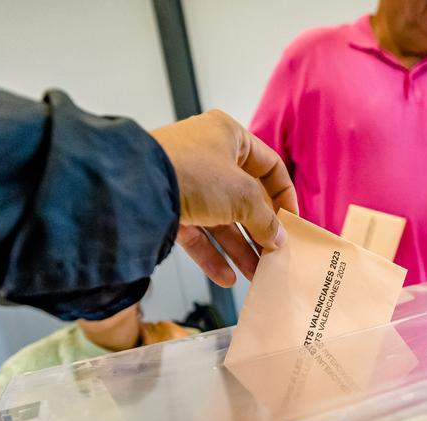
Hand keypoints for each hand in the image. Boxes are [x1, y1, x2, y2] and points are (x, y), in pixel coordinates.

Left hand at [150, 110, 297, 286]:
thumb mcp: (243, 195)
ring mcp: (186, 182)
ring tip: (256, 275)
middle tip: (274, 255)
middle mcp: (207, 155)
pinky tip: (227, 278)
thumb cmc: (194, 174)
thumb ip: (266, 219)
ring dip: (239, 249)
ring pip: (221, 220)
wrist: (134, 187)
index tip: (292, 224)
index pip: (269, 166)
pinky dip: (212, 254)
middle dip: (260, 231)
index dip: (284, 196)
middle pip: (244, 198)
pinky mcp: (168, 206)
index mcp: (229, 136)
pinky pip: (197, 233)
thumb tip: (279, 238)